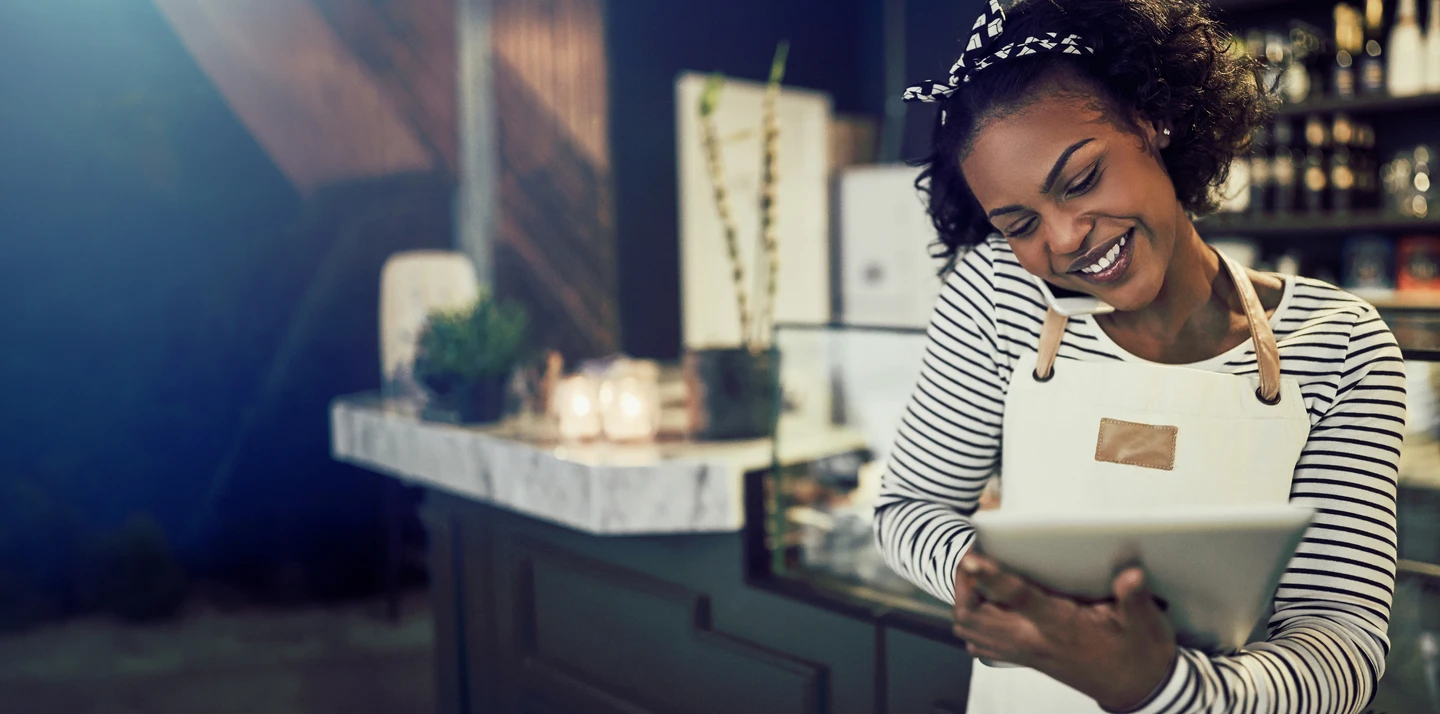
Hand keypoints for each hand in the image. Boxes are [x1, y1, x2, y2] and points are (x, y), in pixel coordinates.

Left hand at [952, 553, 1176, 710]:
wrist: (1137, 690)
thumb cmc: (1138, 653)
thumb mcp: (1144, 623)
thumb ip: (1133, 597)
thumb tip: (1131, 575)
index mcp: (1059, 625)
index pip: (1017, 597)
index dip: (990, 577)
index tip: (971, 557)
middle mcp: (1034, 640)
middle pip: (975, 615)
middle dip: (964, 584)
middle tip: (971, 557)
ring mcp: (1025, 652)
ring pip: (971, 629)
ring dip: (963, 601)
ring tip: (972, 576)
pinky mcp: (1024, 658)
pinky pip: (980, 642)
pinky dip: (972, 622)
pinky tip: (983, 603)